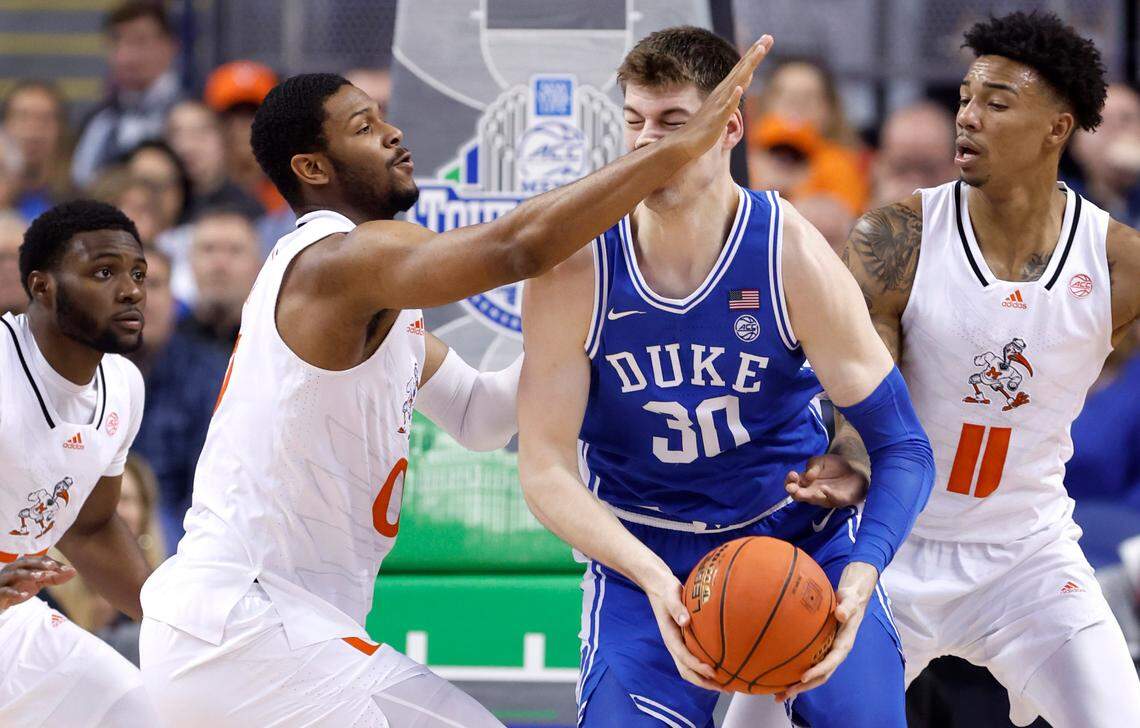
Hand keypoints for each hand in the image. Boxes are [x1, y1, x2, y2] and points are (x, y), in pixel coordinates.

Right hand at [0, 556, 74, 610]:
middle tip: (53, 567)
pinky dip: (14, 592)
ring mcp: (4, 579)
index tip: (67, 569)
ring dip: (28, 574)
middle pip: (25, 562)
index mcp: (23, 565)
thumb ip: (53, 577)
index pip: (38, 559)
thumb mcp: (37, 582)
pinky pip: (5, 590)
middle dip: (39, 564)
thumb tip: (74, 571)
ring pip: (14, 573)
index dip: (52, 563)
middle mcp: (13, 569)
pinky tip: (24, 595)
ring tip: (40, 577)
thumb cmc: (19, 587)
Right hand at [642, 567, 723, 690]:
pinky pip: (694, 660)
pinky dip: (705, 669)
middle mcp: (674, 644)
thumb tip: (685, 620)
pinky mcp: (684, 641)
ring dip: (705, 680)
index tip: (713, 672)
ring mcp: (679, 644)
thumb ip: (676, 607)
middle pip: (686, 671)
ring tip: (725, 685)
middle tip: (724, 687)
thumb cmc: (666, 589)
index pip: (683, 657)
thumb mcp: (670, 594)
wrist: (658, 586)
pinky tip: (721, 668)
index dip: (697, 666)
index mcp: (670, 636)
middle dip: (704, 682)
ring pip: (690, 669)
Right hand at [674, 35, 773, 159]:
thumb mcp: (722, 108)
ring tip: (759, 51)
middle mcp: (722, 93)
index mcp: (725, 90)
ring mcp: (719, 105)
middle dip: (755, 53)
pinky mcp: (717, 120)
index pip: (742, 68)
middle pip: (741, 69)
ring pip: (736, 82)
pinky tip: (739, 88)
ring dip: (747, 67)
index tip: (766, 38)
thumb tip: (741, 84)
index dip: (754, 54)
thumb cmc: (704, 128)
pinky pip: (726, 107)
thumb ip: (732, 95)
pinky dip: (733, 97)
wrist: (685, 143)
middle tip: (768, 36)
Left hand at [773, 561, 877, 700]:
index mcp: (843, 646)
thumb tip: (841, 614)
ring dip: (797, 687)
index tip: (803, 677)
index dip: (818, 671)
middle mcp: (835, 654)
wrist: (852, 601)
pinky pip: (808, 665)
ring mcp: (827, 655)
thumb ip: (847, 608)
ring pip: (813, 676)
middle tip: (786, 693)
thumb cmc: (849, 601)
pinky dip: (795, 674)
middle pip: (820, 676)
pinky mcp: (820, 652)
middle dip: (804, 687)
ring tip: (779, 696)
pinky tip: (779, 678)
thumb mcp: (850, 602)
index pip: (830, 662)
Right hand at [785, 454, 867, 507]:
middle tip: (792, 487)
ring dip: (809, 495)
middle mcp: (813, 493)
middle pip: (798, 496)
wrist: (855, 468)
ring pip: (814, 500)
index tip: (793, 474)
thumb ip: (813, 466)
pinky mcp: (841, 500)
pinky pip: (834, 500)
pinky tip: (824, 488)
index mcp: (806, 483)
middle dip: (794, 492)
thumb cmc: (835, 465)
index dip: (789, 482)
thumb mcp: (821, 461)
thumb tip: (807, 476)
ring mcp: (826, 498)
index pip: (792, 485)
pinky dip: (829, 495)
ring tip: (807, 488)